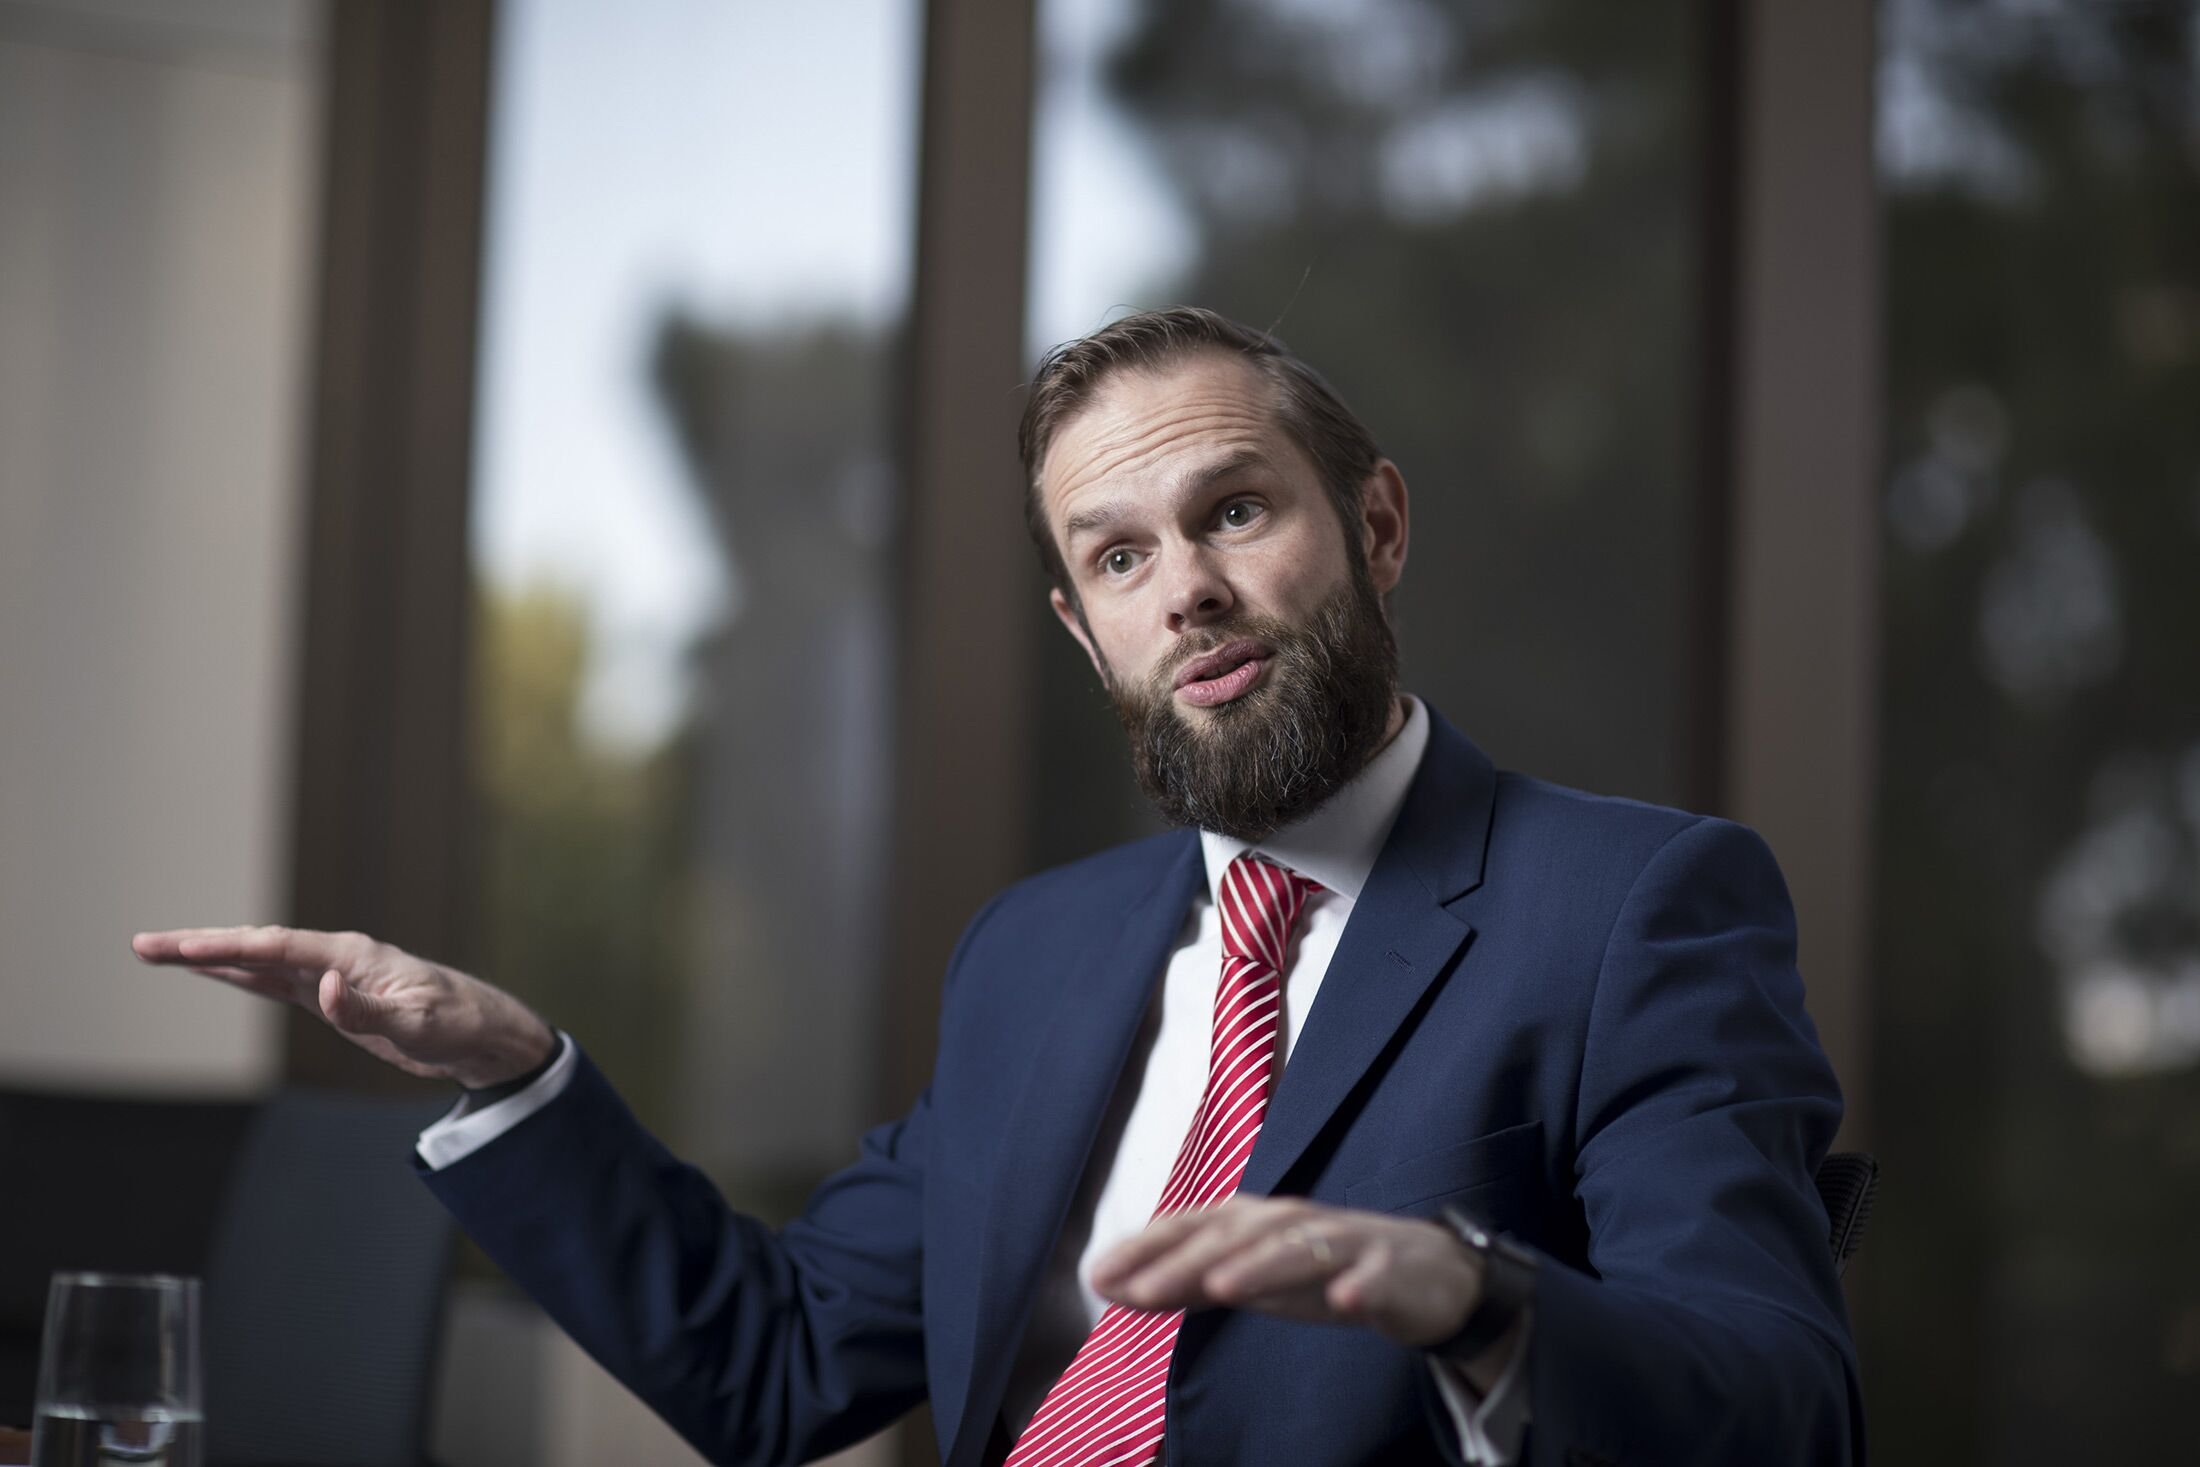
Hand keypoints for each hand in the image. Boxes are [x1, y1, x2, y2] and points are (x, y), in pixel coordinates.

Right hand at [130, 925, 555, 1088]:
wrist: (484, 1031)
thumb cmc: (457, 1023)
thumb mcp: (416, 1024)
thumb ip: (366, 1009)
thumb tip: (321, 988)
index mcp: (351, 956)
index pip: (275, 948)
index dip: (224, 948)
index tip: (179, 949)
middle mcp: (336, 958)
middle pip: (256, 947)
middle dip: (199, 946)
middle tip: (144, 946)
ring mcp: (333, 976)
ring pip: (259, 962)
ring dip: (211, 958)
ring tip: (160, 954)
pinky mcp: (336, 997)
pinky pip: (276, 982)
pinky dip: (241, 975)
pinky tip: (214, 971)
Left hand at [1091, 1196, 1483, 1350]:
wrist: (1421, 1272)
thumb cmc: (1319, 1270)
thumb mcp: (1246, 1278)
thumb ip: (1182, 1281)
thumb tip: (1110, 1284)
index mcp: (1254, 1222)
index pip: (1193, 1228)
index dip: (1147, 1249)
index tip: (1099, 1275)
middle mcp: (1293, 1223)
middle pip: (1237, 1238)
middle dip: (1187, 1262)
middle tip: (1142, 1291)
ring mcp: (1345, 1242)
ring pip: (1300, 1249)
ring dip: (1262, 1266)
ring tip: (1222, 1287)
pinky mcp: (1391, 1269)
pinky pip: (1376, 1278)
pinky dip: (1360, 1285)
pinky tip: (1345, 1299)